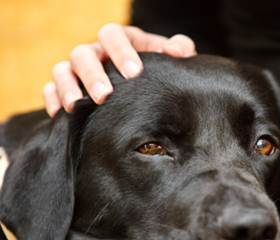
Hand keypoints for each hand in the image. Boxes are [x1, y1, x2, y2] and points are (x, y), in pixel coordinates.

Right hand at [43, 23, 195, 116]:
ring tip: (78, 105)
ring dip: (68, 86)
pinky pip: (50, 89)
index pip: (113, 34)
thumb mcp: (170, 59)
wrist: (144, 91)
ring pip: (62, 69)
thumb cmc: (157, 72)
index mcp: (121, 41)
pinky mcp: (65, 87)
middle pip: (83, 53)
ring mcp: (77, 69)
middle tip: (106, 95)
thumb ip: (179, 49)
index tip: (135, 72)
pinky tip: (60, 114)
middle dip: (93, 74)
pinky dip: (53, 99)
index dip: (121, 51)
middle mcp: (95, 52)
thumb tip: (177, 51)